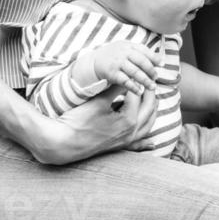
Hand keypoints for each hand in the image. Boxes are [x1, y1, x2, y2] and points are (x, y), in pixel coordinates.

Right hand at [28, 89, 158, 164]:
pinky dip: (146, 144)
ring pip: (147, 126)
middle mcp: (132, 131)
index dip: (137, 82)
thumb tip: (125, 76)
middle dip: (150, 95)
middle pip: (148, 109)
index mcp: (129, 119)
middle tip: (150, 82)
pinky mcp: (120, 148)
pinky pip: (138, 146)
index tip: (138, 72)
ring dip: (152, 113)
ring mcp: (127, 141)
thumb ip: (114, 88)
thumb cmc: (79, 121)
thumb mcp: (98, 101)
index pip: (137, 95)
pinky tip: (152, 143)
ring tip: (154, 101)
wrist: (64, 143)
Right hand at [86, 40, 159, 95]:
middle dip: (151, 70)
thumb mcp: (125, 49)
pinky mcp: (112, 73)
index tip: (162, 64)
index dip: (154, 57)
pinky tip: (139, 91)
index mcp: (128, 45)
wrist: (94, 61)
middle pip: (141, 61)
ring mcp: (117, 63)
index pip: (144, 50)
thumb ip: (139, 53)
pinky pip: (125, 81)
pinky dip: (133, 87)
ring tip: (152, 87)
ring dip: (145, 80)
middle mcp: (123, 52)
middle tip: (156, 78)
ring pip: (135, 72)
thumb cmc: (114, 56)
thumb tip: (158, 60)